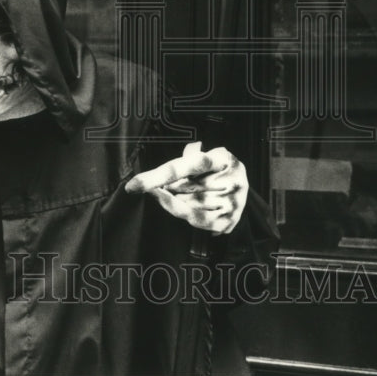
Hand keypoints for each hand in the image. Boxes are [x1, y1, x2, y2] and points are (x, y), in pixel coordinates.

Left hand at [125, 141, 247, 234]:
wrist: (243, 182)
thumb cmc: (217, 166)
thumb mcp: (206, 154)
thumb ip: (183, 162)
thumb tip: (156, 182)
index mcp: (222, 158)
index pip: (184, 167)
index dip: (157, 176)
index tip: (134, 185)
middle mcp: (231, 181)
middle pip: (182, 190)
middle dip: (168, 187)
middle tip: (168, 183)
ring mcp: (232, 203)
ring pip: (185, 207)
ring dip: (176, 200)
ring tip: (183, 192)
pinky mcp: (229, 221)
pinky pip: (194, 221)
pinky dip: (183, 213)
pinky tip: (183, 205)